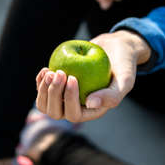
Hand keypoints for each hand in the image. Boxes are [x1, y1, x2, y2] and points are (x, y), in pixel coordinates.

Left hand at [35, 30, 150, 121]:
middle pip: (56, 112)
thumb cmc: (122, 65)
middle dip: (54, 94)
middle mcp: (77, 108)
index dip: (69, 99)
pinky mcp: (57, 86)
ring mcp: (64, 98)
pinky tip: (45, 70)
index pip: (74, 115)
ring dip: (44, 90)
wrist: (113, 49)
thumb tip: (90, 104)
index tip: (73, 77)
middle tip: (59, 72)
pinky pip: (42, 90)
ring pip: (45, 104)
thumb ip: (113, 95)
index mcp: (91, 111)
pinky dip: (40, 82)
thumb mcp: (124, 79)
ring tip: (50, 72)